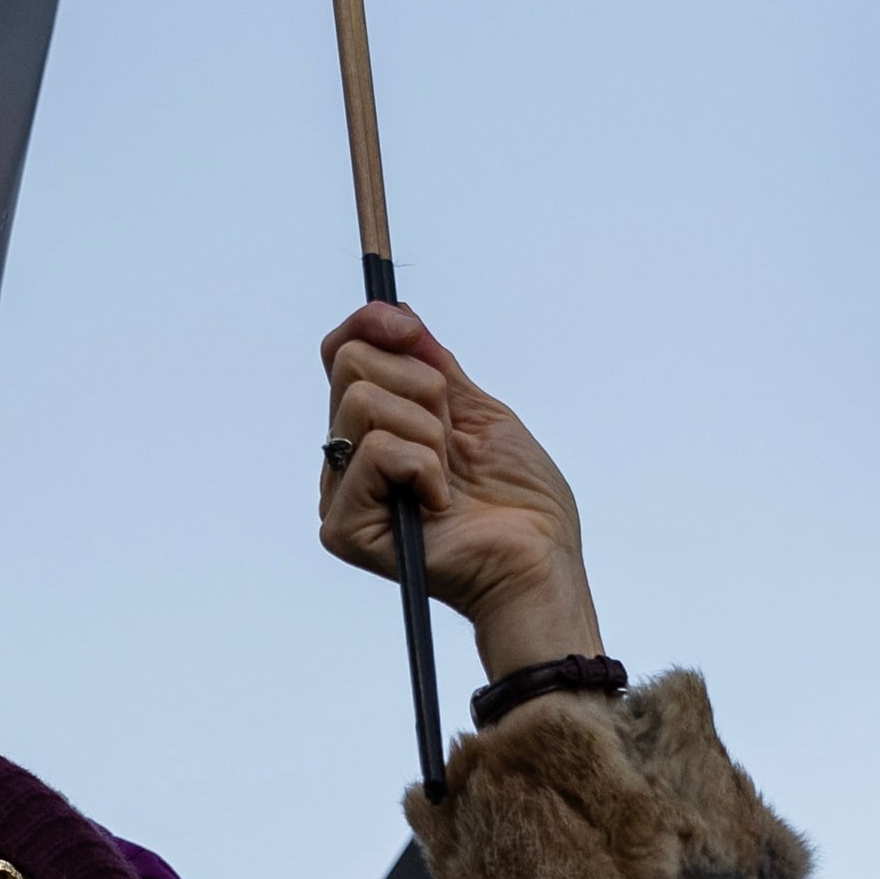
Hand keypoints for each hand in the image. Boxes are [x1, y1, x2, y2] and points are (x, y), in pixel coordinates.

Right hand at [315, 301, 601, 676]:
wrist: (538, 564)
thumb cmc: (521, 505)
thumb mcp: (479, 412)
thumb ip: (433, 366)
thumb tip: (394, 313)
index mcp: (375, 429)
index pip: (342, 355)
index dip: (371, 325)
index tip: (411, 328)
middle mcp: (349, 459)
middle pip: (350, 367)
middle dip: (421, 387)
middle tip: (452, 435)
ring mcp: (341, 494)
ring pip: (364, 402)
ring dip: (429, 433)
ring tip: (450, 476)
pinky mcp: (344, 528)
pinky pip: (375, 451)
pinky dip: (424, 467)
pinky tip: (440, 503)